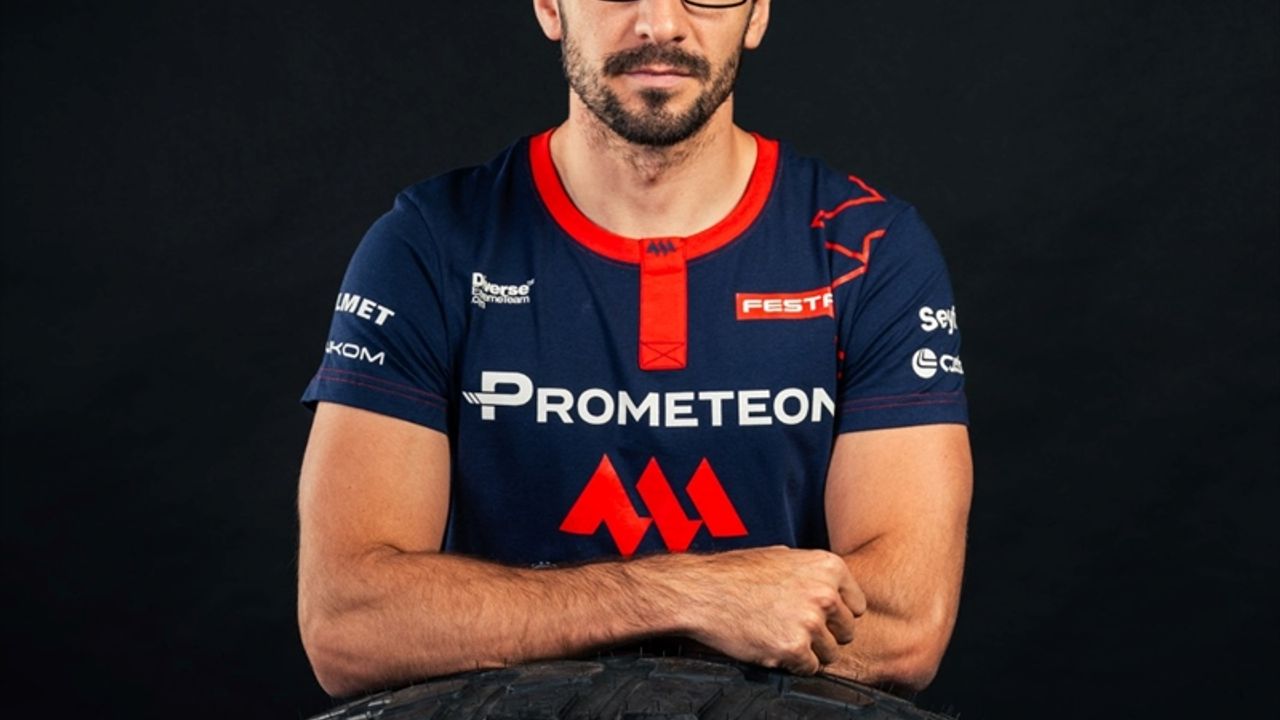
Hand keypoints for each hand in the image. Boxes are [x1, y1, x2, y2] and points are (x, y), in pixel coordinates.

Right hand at [682, 546, 865, 673]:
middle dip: (825, 634)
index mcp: (828, 567)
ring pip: (830, 653)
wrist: (702, 591)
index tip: (817, 615)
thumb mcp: (783, 556)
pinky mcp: (793, 648)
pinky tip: (772, 646)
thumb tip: (831, 587)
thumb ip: (813, 573)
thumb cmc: (736, 573)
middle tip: (795, 628)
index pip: (856, 606)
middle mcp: (825, 593)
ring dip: (809, 651)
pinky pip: (809, 668)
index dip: (836, 614)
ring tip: (779, 635)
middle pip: (846, 632)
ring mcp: (810, 622)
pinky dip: (793, 664)